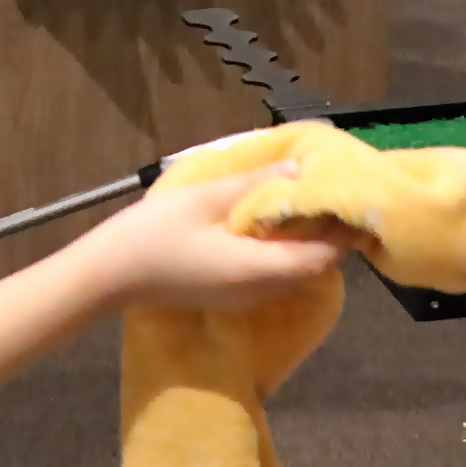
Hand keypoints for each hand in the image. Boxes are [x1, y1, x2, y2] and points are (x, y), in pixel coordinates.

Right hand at [80, 164, 355, 310]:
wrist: (109, 276)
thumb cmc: (154, 235)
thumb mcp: (203, 199)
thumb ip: (253, 185)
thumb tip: (298, 170)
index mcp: (258, 269)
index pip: (321, 256)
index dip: (344, 233)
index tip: (357, 202)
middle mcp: (259, 289)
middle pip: (311, 266)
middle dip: (328, 233)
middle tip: (335, 194)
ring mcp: (244, 297)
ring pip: (292, 271)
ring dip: (305, 242)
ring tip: (308, 202)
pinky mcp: (229, 294)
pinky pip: (271, 273)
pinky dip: (282, 250)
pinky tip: (271, 223)